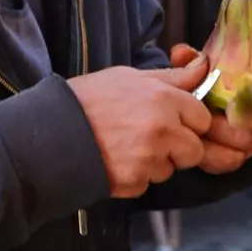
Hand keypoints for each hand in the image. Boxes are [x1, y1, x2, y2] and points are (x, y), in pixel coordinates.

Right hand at [67, 58, 212, 197]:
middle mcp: (163, 130)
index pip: (203, 119)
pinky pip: (147, 184)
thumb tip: (203, 66)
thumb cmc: (87, 100)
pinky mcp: (134, 182)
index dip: (189, 122)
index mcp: (165, 99)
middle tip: (151, 138)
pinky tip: (115, 162)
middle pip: (194, 151)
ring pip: (170, 170)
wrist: (48, 134)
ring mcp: (149, 159)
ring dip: (155, 164)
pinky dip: (135, 178)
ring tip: (125, 147)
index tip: (173, 121)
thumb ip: (171, 77)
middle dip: (179, 148)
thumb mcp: (129, 77)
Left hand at [165, 44, 251, 172]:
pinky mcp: (234, 157)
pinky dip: (212, 151)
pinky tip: (199, 140)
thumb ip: (191, 60)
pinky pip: (232, 160)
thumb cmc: (200, 84)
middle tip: (232, 111)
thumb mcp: (197, 68)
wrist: (185, 112)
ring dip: (228, 133)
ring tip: (205, 123)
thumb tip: (181, 53)